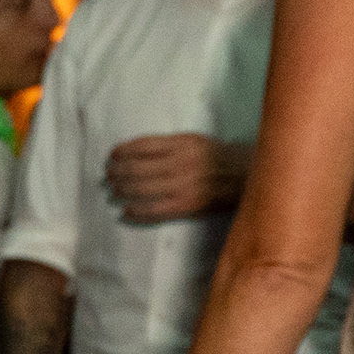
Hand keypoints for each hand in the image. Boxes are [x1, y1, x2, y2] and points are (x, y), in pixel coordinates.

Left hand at [107, 134, 246, 222]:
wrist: (245, 175)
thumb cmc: (215, 156)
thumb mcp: (193, 140)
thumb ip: (166, 145)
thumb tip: (132, 152)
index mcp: (182, 144)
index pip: (142, 146)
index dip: (122, 151)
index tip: (111, 155)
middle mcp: (181, 164)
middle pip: (137, 169)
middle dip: (117, 172)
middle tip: (108, 175)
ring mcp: (183, 187)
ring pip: (141, 190)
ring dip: (122, 191)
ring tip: (114, 191)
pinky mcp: (186, 206)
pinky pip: (154, 211)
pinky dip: (136, 212)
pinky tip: (126, 211)